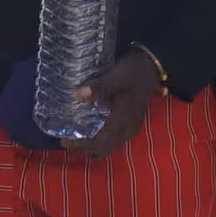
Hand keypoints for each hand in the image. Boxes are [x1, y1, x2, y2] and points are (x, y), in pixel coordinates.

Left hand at [56, 46, 166, 163]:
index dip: (81, 145)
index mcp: (122, 119)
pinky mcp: (133, 123)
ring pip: (111, 147)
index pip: (99, 142)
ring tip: (77, 141)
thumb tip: (78, 95)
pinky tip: (94, 134)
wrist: (151, 66)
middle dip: (84, 150)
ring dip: (94, 148)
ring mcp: (132, 127)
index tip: (64, 141)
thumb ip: (98, 87)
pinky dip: (103, 143)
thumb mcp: (115, 77)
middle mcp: (128, 128)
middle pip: (104, 149)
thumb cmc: (132, 72)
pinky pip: (116, 141)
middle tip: (67, 143)